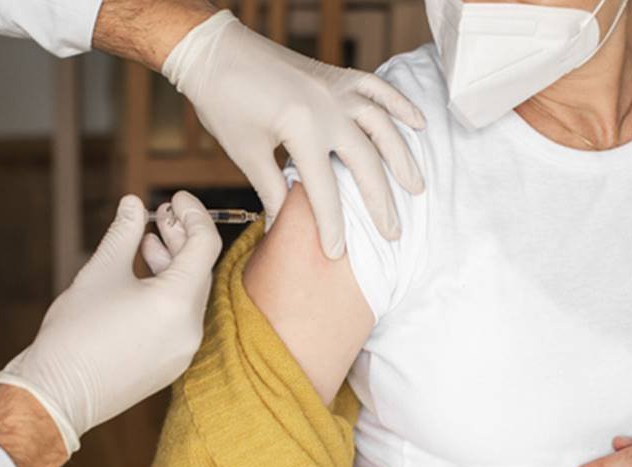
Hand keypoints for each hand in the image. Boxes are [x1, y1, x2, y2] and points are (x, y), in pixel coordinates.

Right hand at [0, 192, 220, 455]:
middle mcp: (190, 329)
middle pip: (199, 271)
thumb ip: (124, 233)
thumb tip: (134, 203)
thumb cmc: (74, 332)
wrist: (57, 394)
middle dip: (181, 238)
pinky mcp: (172, 364)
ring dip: (174, 265)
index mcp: (177, 302)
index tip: (175, 198)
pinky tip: (145, 278)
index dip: (193, 215)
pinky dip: (169, 294)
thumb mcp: (100, 272)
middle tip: (160, 215)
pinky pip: (181, 319)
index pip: (205, 245)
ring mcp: (184, 350)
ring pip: (190, 296)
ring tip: (148, 242)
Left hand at [159, 10, 426, 258]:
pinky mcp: (337, 75)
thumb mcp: (246, 152)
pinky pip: (378, 88)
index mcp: (301, 129)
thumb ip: (271, 189)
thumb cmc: (223, 101)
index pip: (325, 190)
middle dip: (380, 202)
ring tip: (415, 187)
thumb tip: (281, 226)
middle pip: (365, 163)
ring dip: (401, 158)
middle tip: (393, 232)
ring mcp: (336, 88)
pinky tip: (418, 124)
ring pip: (382, 126)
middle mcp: (328, 108)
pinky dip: (400, 104)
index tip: (338, 252)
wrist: (214, 49)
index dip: (332, 225)